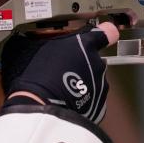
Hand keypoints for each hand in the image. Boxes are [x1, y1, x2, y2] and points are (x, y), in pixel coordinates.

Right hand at [0, 22, 118, 123]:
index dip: (105, 33)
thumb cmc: (37, 77)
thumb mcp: (37, 50)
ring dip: (82, 85)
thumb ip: (49, 44)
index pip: (107, 32)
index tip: (103, 34)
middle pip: (95, 61)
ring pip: (94, 81)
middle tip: (64, 72)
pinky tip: (67, 103)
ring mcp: (101, 85)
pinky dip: (82, 102)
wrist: (41, 109)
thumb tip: (37, 42)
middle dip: (83, 65)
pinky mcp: (99, 106)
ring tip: (61, 90)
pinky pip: (91, 101)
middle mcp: (98, 63)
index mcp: (86, 44)